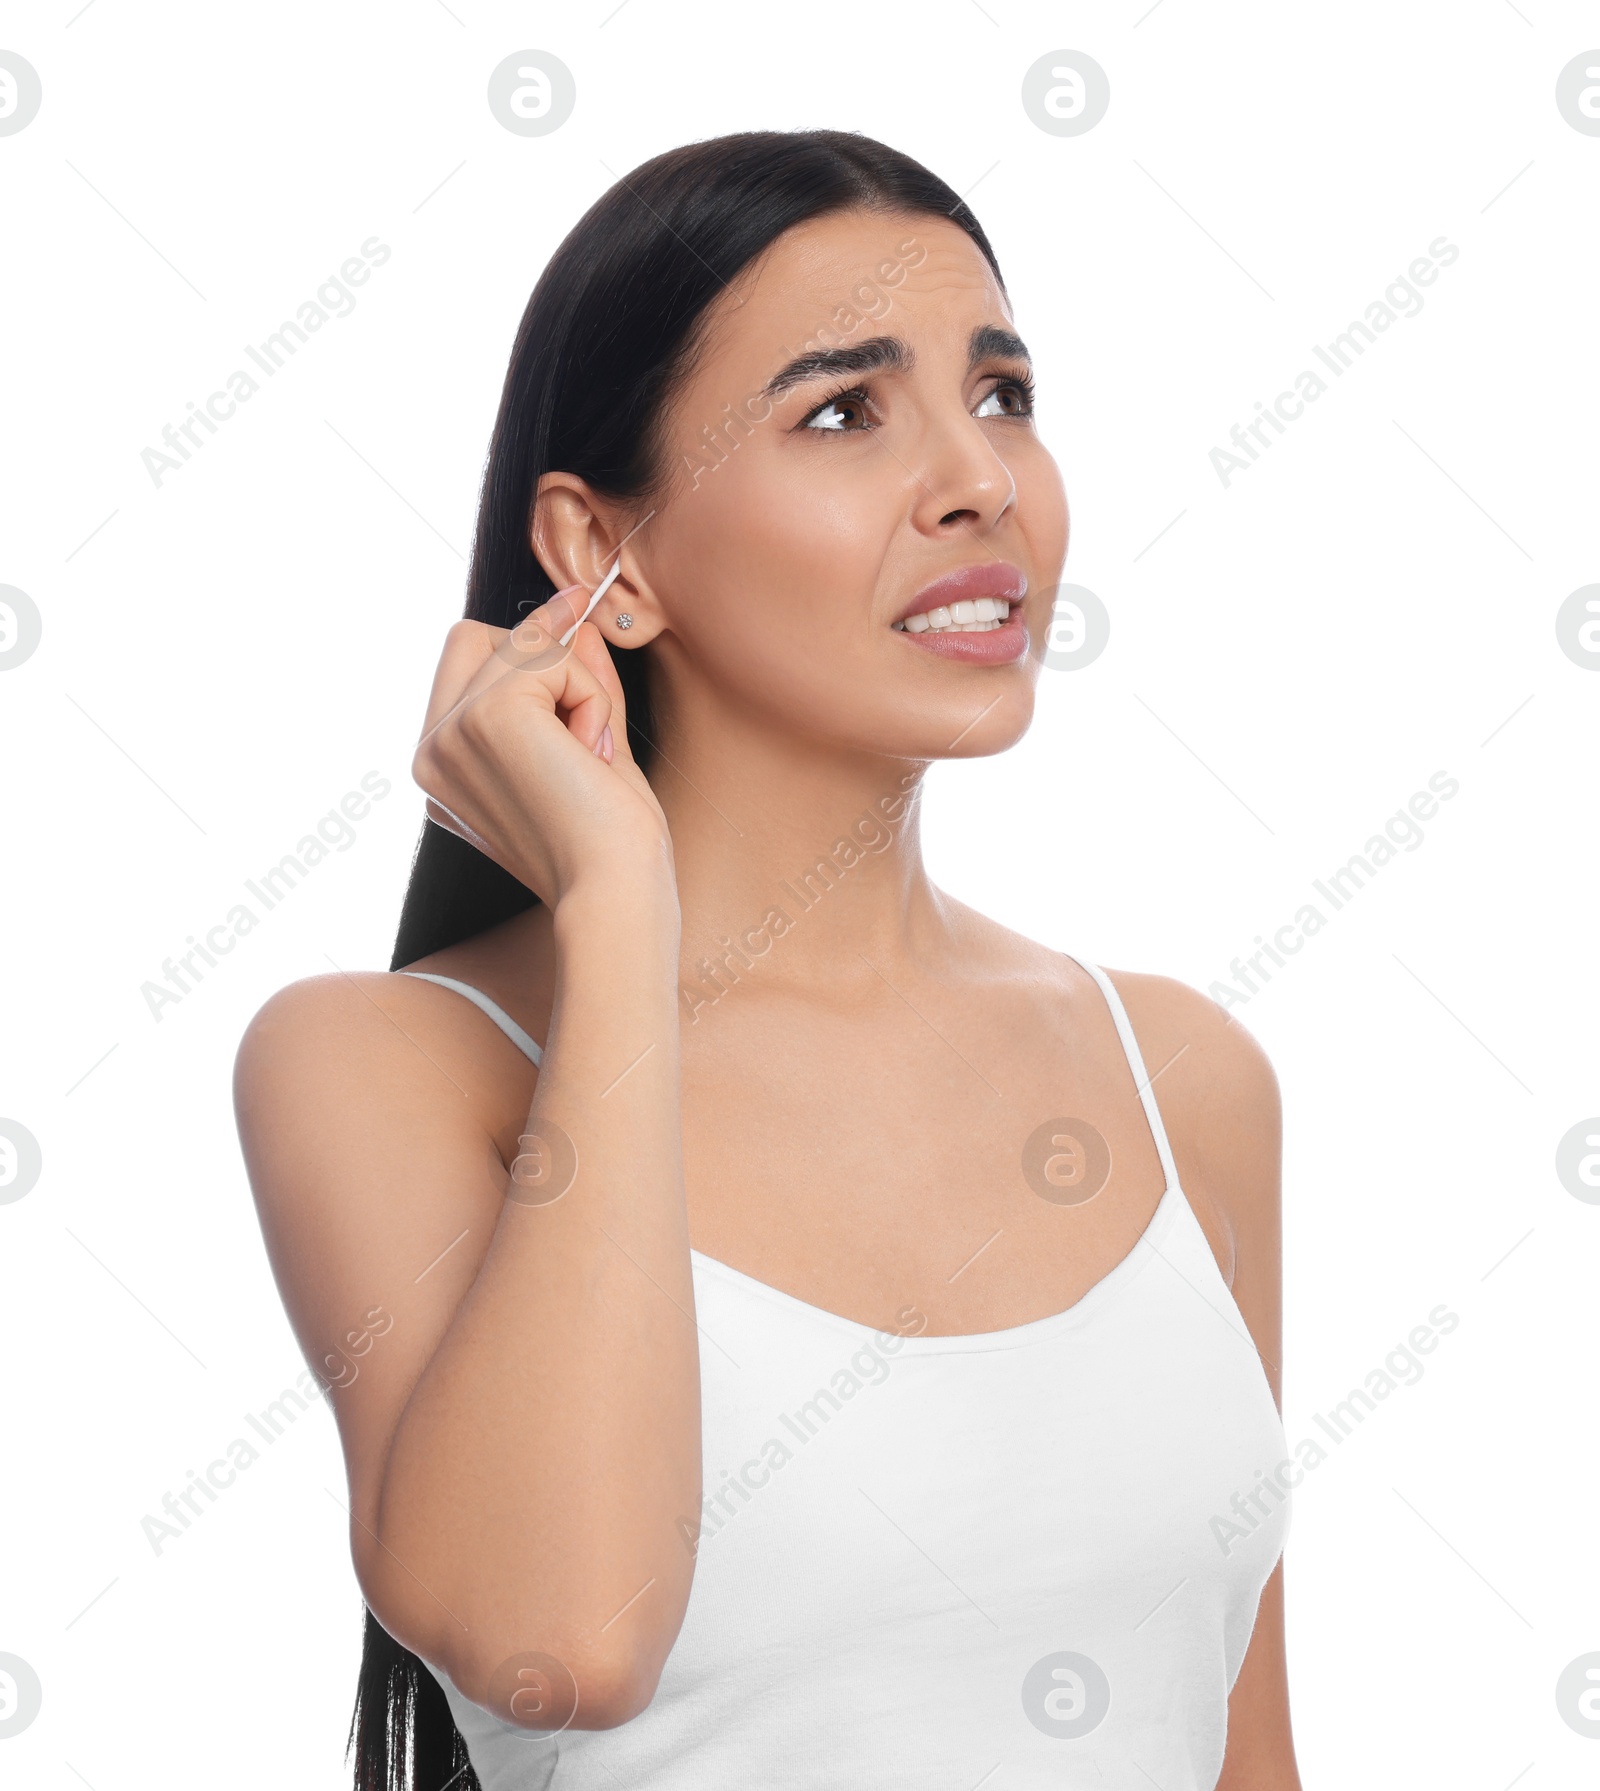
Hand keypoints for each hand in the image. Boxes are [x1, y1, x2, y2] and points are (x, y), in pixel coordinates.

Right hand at [411, 586, 673, 910]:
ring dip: (578, 688)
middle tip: (587, 728)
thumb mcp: (587, 749)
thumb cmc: (610, 845)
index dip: (522, 639)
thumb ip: (572, 685)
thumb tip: (574, 620)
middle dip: (542, 657)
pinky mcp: (488, 717)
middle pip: (475, 636)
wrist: (616, 891)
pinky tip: (591, 755)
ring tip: (589, 757)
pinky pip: (553, 658)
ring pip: (522, 644)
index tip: (574, 615)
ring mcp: (451, 734)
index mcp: (442, 769)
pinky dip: (591, 698)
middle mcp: (431, 752)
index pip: (463, 662)